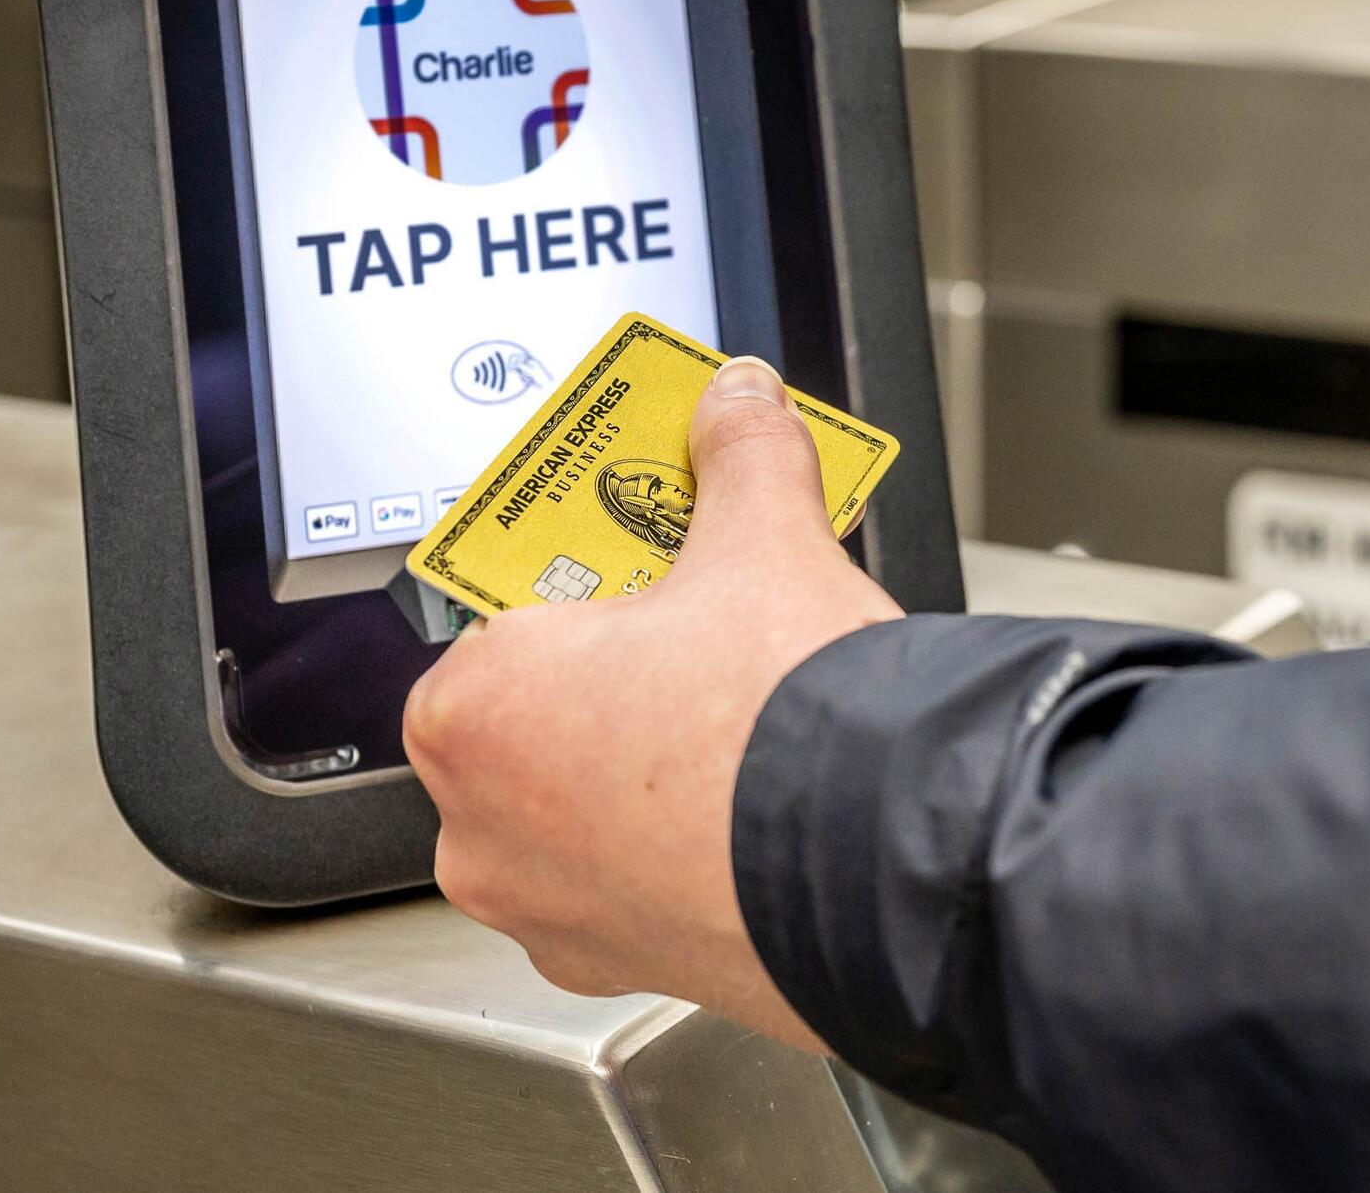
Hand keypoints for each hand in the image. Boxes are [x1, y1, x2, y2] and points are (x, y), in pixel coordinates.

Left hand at [401, 356, 902, 1049]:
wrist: (895, 869)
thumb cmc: (790, 729)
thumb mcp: (766, 543)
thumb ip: (741, 455)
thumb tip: (739, 402)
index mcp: (475, 708)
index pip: (496, 616)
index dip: (577, 585)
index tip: (630, 569)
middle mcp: (481, 827)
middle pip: (530, 716)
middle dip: (605, 677)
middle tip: (689, 637)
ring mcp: (546, 911)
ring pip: (571, 809)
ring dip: (631, 768)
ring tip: (726, 721)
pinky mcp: (618, 966)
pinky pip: (623, 884)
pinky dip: (667, 847)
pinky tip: (741, 804)